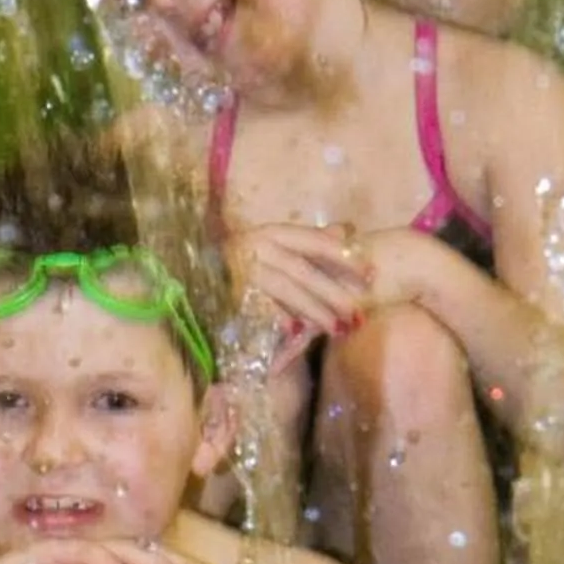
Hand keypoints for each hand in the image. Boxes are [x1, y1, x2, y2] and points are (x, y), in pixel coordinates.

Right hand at [226, 223, 372, 353]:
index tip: (370, 273)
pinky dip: (279, 318)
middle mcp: (256, 248)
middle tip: (356, 312)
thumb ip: (308, 240)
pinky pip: (260, 307)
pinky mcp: (229, 293)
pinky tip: (295, 332)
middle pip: (302, 270)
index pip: (313, 242)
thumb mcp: (275, 245)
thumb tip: (346, 231)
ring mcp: (241, 271)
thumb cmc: (243, 261)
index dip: (343, 257)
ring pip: (285, 290)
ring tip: (335, 328)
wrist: (194, 274)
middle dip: (332, 292)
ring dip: (314, 310)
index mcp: (271, 233)